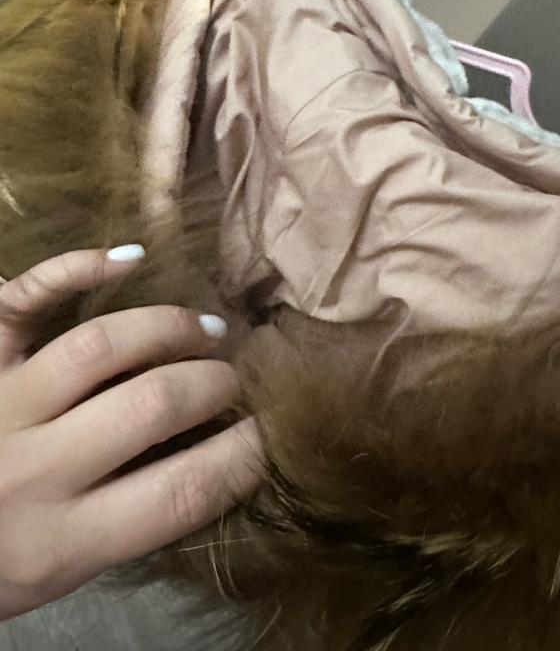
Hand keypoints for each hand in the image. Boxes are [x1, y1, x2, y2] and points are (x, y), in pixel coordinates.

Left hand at [0, 246, 260, 619]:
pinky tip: (131, 257)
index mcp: (61, 542)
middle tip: (233, 381)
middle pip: (152, 405)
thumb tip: (217, 451)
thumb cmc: (1, 559)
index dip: (247, 454)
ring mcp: (2, 405)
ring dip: (170, 329)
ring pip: (100, 346)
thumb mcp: (70, 562)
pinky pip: (25, 300)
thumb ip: (135, 514)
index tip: (273, 431)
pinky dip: (78, 267)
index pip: (183, 491)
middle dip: (214, 384)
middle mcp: (33, 471)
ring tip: (207, 331)